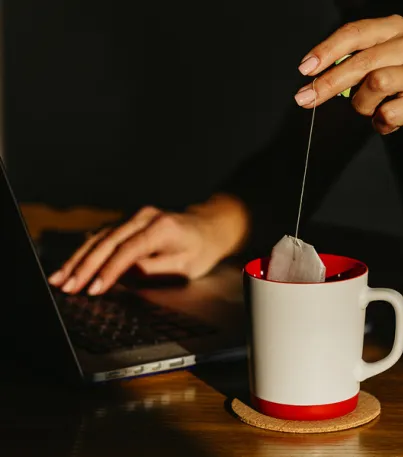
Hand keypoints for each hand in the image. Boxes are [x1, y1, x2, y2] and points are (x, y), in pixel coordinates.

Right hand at [47, 194, 248, 294]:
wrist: (209, 227)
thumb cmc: (200, 249)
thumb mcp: (185, 267)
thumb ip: (155, 270)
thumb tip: (125, 275)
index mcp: (161, 228)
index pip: (128, 250)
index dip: (109, 271)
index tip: (93, 289)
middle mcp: (144, 217)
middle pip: (107, 242)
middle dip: (84, 266)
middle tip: (67, 287)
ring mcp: (134, 218)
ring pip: (100, 237)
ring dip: (78, 259)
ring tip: (59, 279)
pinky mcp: (128, 223)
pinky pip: (103, 237)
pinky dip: (85, 252)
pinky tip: (71, 266)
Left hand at [294, 15, 402, 144]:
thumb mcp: (385, 63)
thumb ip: (356, 63)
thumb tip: (316, 75)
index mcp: (396, 28)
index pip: (355, 33)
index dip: (326, 51)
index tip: (305, 69)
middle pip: (361, 61)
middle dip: (328, 83)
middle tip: (305, 99)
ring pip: (374, 84)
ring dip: (362, 104)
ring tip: (371, 110)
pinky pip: (389, 113)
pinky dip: (381, 123)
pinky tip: (389, 122)